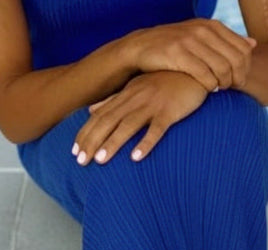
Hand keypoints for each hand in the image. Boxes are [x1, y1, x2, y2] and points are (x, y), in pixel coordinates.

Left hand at [72, 71, 208, 165]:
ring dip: (113, 142)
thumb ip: (113, 100)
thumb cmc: (164, 83)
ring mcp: (152, 104)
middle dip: (93, 141)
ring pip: (128, 125)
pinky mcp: (170, 111)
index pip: (99, 116)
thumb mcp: (135, 88)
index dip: (86, 134)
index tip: (75, 152)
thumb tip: (91, 110)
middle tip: (81, 161)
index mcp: (125, 95)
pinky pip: (157, 129)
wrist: (193, 71)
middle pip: (108, 121)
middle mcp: (135, 98)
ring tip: (101, 160)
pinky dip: (146, 142)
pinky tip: (136, 157)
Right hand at [129, 19, 255, 91]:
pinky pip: (204, 74)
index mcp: (212, 26)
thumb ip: (227, 41)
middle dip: (237, 78)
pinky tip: (208, 90)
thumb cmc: (176, 47)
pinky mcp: (178, 54)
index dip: (245, 68)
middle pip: (235, 60)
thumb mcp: (202, 38)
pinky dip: (210, 85)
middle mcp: (203, 30)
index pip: (242, 49)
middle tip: (232, 88)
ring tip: (219, 89)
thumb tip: (253, 44)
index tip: (239, 80)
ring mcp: (191, 41)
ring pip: (222, 68)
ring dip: (224, 83)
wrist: (142, 46)